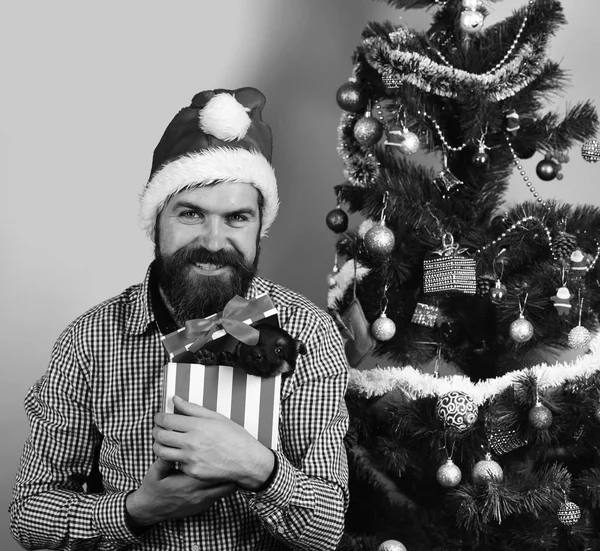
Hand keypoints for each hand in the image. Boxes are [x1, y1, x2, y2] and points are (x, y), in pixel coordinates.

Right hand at [125, 457, 236, 527]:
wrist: (152, 509)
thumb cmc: (154, 488)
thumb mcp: (156, 472)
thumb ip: (164, 461)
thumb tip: (170, 447)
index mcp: (188, 483)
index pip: (214, 473)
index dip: (223, 462)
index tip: (228, 451)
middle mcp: (198, 494)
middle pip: (226, 483)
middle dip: (231, 470)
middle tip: (234, 457)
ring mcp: (203, 502)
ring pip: (226, 491)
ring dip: (228, 479)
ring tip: (229, 466)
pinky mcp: (203, 506)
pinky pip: (219, 496)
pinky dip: (222, 486)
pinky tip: (220, 476)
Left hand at [153, 396, 274, 490]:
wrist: (247, 461)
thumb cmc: (235, 437)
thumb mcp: (216, 417)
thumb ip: (193, 408)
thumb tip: (176, 399)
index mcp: (197, 425)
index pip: (167, 420)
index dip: (159, 417)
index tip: (159, 417)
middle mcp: (191, 442)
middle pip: (160, 436)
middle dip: (155, 431)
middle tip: (158, 429)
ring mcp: (191, 459)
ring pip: (162, 452)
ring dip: (158, 446)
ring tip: (163, 442)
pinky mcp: (192, 472)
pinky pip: (176, 464)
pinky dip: (175, 458)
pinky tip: (182, 454)